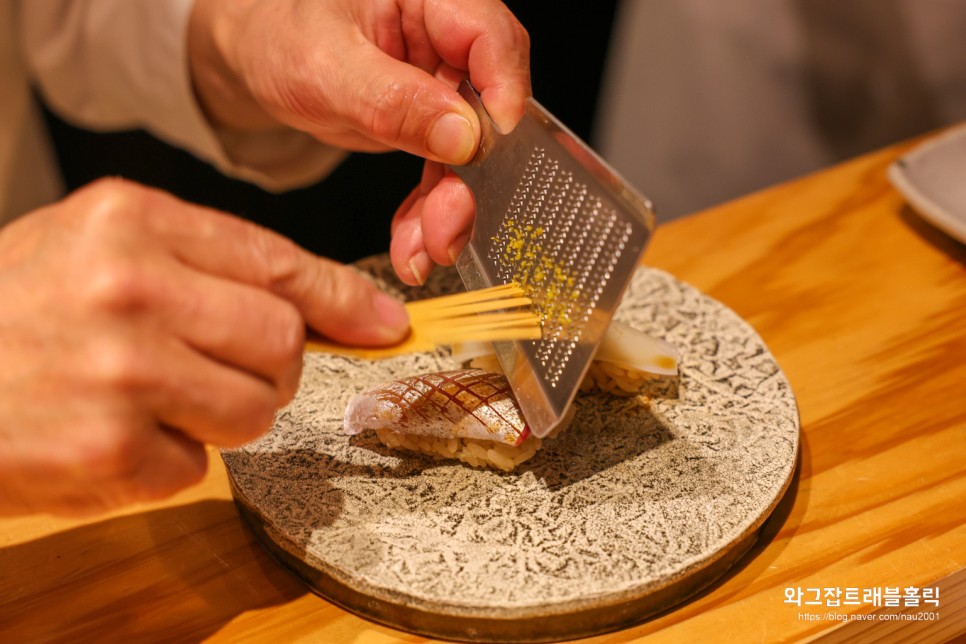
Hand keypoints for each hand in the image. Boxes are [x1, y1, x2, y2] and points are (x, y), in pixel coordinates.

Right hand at [0, 178, 407, 515]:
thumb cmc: (12, 311)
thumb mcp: (96, 249)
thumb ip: (208, 266)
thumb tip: (340, 310)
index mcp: (129, 220)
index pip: (275, 262)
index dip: (340, 299)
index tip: (383, 323)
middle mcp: (129, 288)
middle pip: (282, 341)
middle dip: (268, 366)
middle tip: (214, 368)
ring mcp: (118, 372)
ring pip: (256, 408)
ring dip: (223, 415)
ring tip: (154, 399)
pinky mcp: (107, 451)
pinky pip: (197, 466)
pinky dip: (167, 460)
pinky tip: (110, 434)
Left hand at [189, 0, 530, 283]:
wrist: (256, 60)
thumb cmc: (279, 37)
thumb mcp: (324, 67)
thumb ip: (393, 100)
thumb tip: (464, 135)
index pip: (491, 38)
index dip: (502, 96)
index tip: (486, 153)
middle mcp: (445, 39)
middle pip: (487, 108)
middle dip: (469, 179)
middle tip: (447, 229)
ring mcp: (442, 85)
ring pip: (469, 154)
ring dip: (448, 209)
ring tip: (421, 252)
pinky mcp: (431, 124)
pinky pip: (444, 173)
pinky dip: (428, 213)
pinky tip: (412, 243)